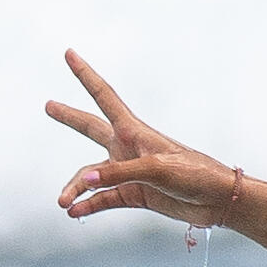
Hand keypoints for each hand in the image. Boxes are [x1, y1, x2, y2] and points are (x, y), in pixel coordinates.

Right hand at [49, 50, 241, 222]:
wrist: (218, 200)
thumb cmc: (194, 175)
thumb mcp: (156, 169)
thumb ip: (118, 173)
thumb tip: (84, 182)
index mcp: (134, 131)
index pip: (104, 96)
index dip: (85, 75)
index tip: (68, 53)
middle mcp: (128, 148)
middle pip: (90, 128)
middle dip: (69, 117)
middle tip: (48, 106)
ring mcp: (130, 172)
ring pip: (91, 176)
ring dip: (76, 188)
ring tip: (62, 202)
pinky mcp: (135, 195)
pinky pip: (104, 200)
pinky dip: (89, 206)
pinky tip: (74, 212)